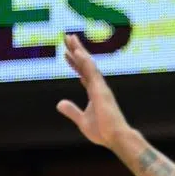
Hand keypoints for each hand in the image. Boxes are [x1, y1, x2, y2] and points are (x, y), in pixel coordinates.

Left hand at [56, 34, 131, 148]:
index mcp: (94, 93)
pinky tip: (77, 51)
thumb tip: (59, 103)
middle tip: (68, 37)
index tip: (66, 53)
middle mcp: (98, 87)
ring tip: (70, 37)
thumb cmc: (103, 131)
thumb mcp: (81, 120)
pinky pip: (91, 72)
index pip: (82, 74)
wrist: (115, 138)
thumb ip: (71, 110)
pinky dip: (84, 61)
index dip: (74, 63)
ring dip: (79, 50)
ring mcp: (100, 87)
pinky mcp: (101, 90)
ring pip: (88, 64)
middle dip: (76, 50)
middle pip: (85, 65)